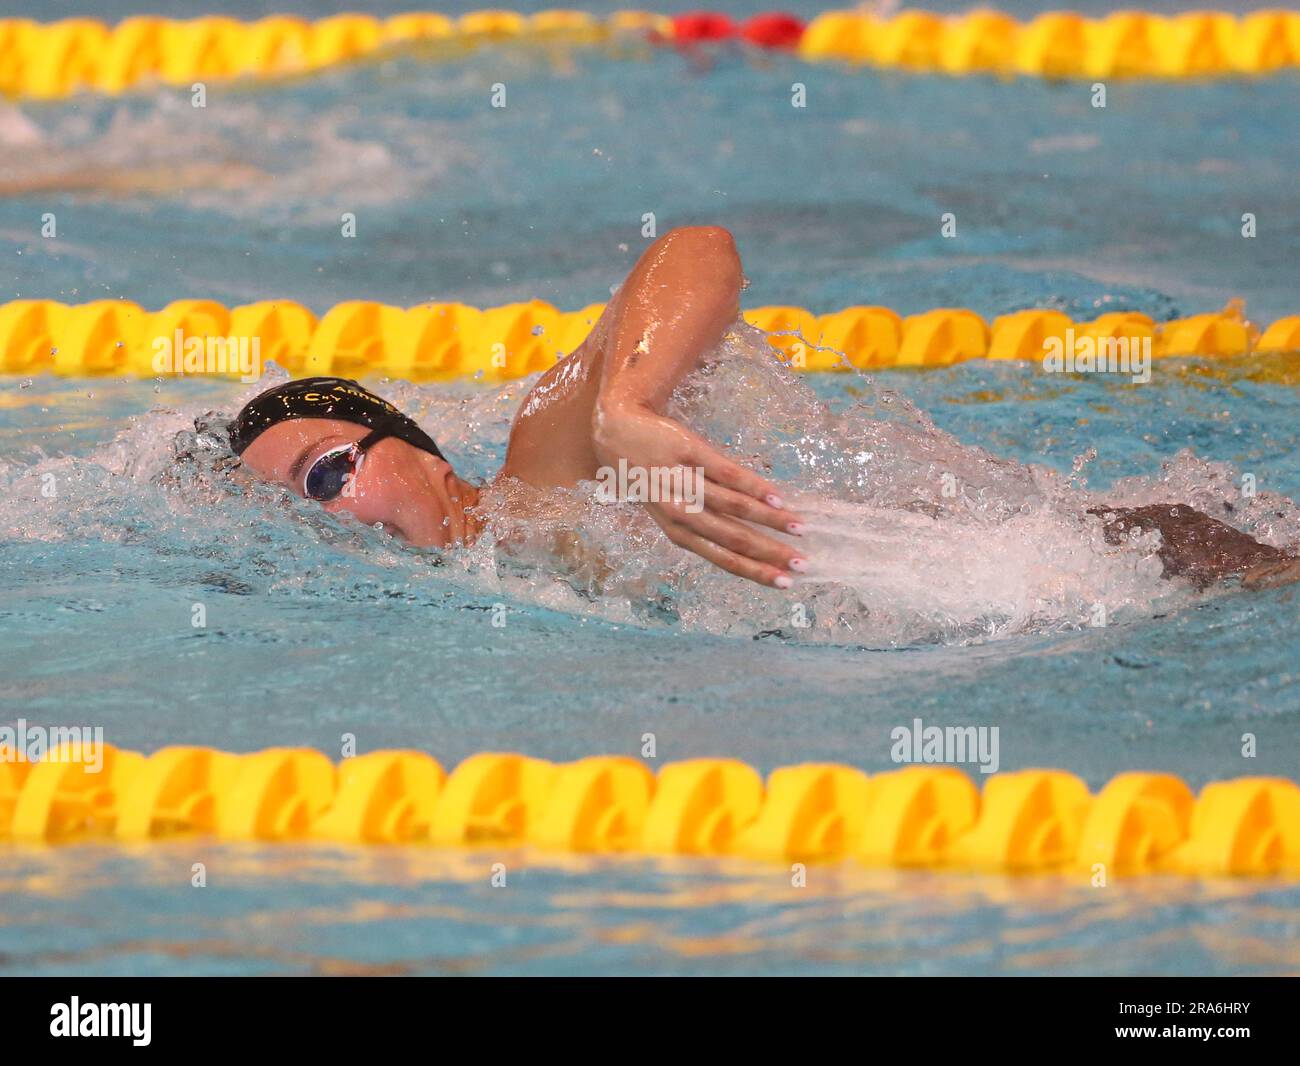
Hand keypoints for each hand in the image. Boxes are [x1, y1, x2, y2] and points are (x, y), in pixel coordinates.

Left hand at [592, 403, 806, 587]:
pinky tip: (776, 497)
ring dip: (769, 520)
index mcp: (676, 531)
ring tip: (798, 527)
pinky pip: (725, 473)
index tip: (784, 583)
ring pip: (731, 507)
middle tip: (802, 564)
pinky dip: (753, 487)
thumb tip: (749, 542)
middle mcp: (678, 511)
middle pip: (730, 537)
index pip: (722, 558)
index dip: (754, 572)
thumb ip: (702, 525)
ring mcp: (682, 482)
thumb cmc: (648, 475)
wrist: (616, 429)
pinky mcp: (687, 452)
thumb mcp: (669, 507)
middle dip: (769, 553)